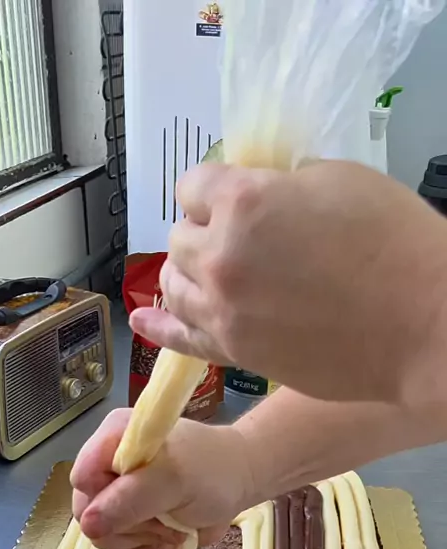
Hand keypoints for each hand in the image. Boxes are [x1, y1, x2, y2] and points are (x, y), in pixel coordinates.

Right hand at [70, 409, 252, 548]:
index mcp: (113, 439)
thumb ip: (130, 499)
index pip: (82, 477)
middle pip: (87, 512)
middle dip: (127, 524)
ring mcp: (118, 499)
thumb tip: (89, 525)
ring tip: (172, 529)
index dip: (104, 497)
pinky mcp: (130, 525)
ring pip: (102, 536)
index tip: (140, 502)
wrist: (238, 483)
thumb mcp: (174, 480)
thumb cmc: (211, 471)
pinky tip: (168, 545)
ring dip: (141, 540)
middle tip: (164, 518)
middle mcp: (108, 467)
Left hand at [130, 161, 446, 406]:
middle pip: (179, 236)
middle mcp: (218, 258)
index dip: (213, 187)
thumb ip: (281, 183)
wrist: (421, 324)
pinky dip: (160, 326)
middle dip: (204, 228)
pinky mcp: (235, 352)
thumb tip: (262, 194)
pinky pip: (180, 339)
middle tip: (241, 236)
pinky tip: (146, 320)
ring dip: (188, 272)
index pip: (193, 184)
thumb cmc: (393, 241)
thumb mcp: (338, 179)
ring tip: (211, 271)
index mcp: (241, 202)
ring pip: (174, 284)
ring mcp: (223, 311)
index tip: (233, 194)